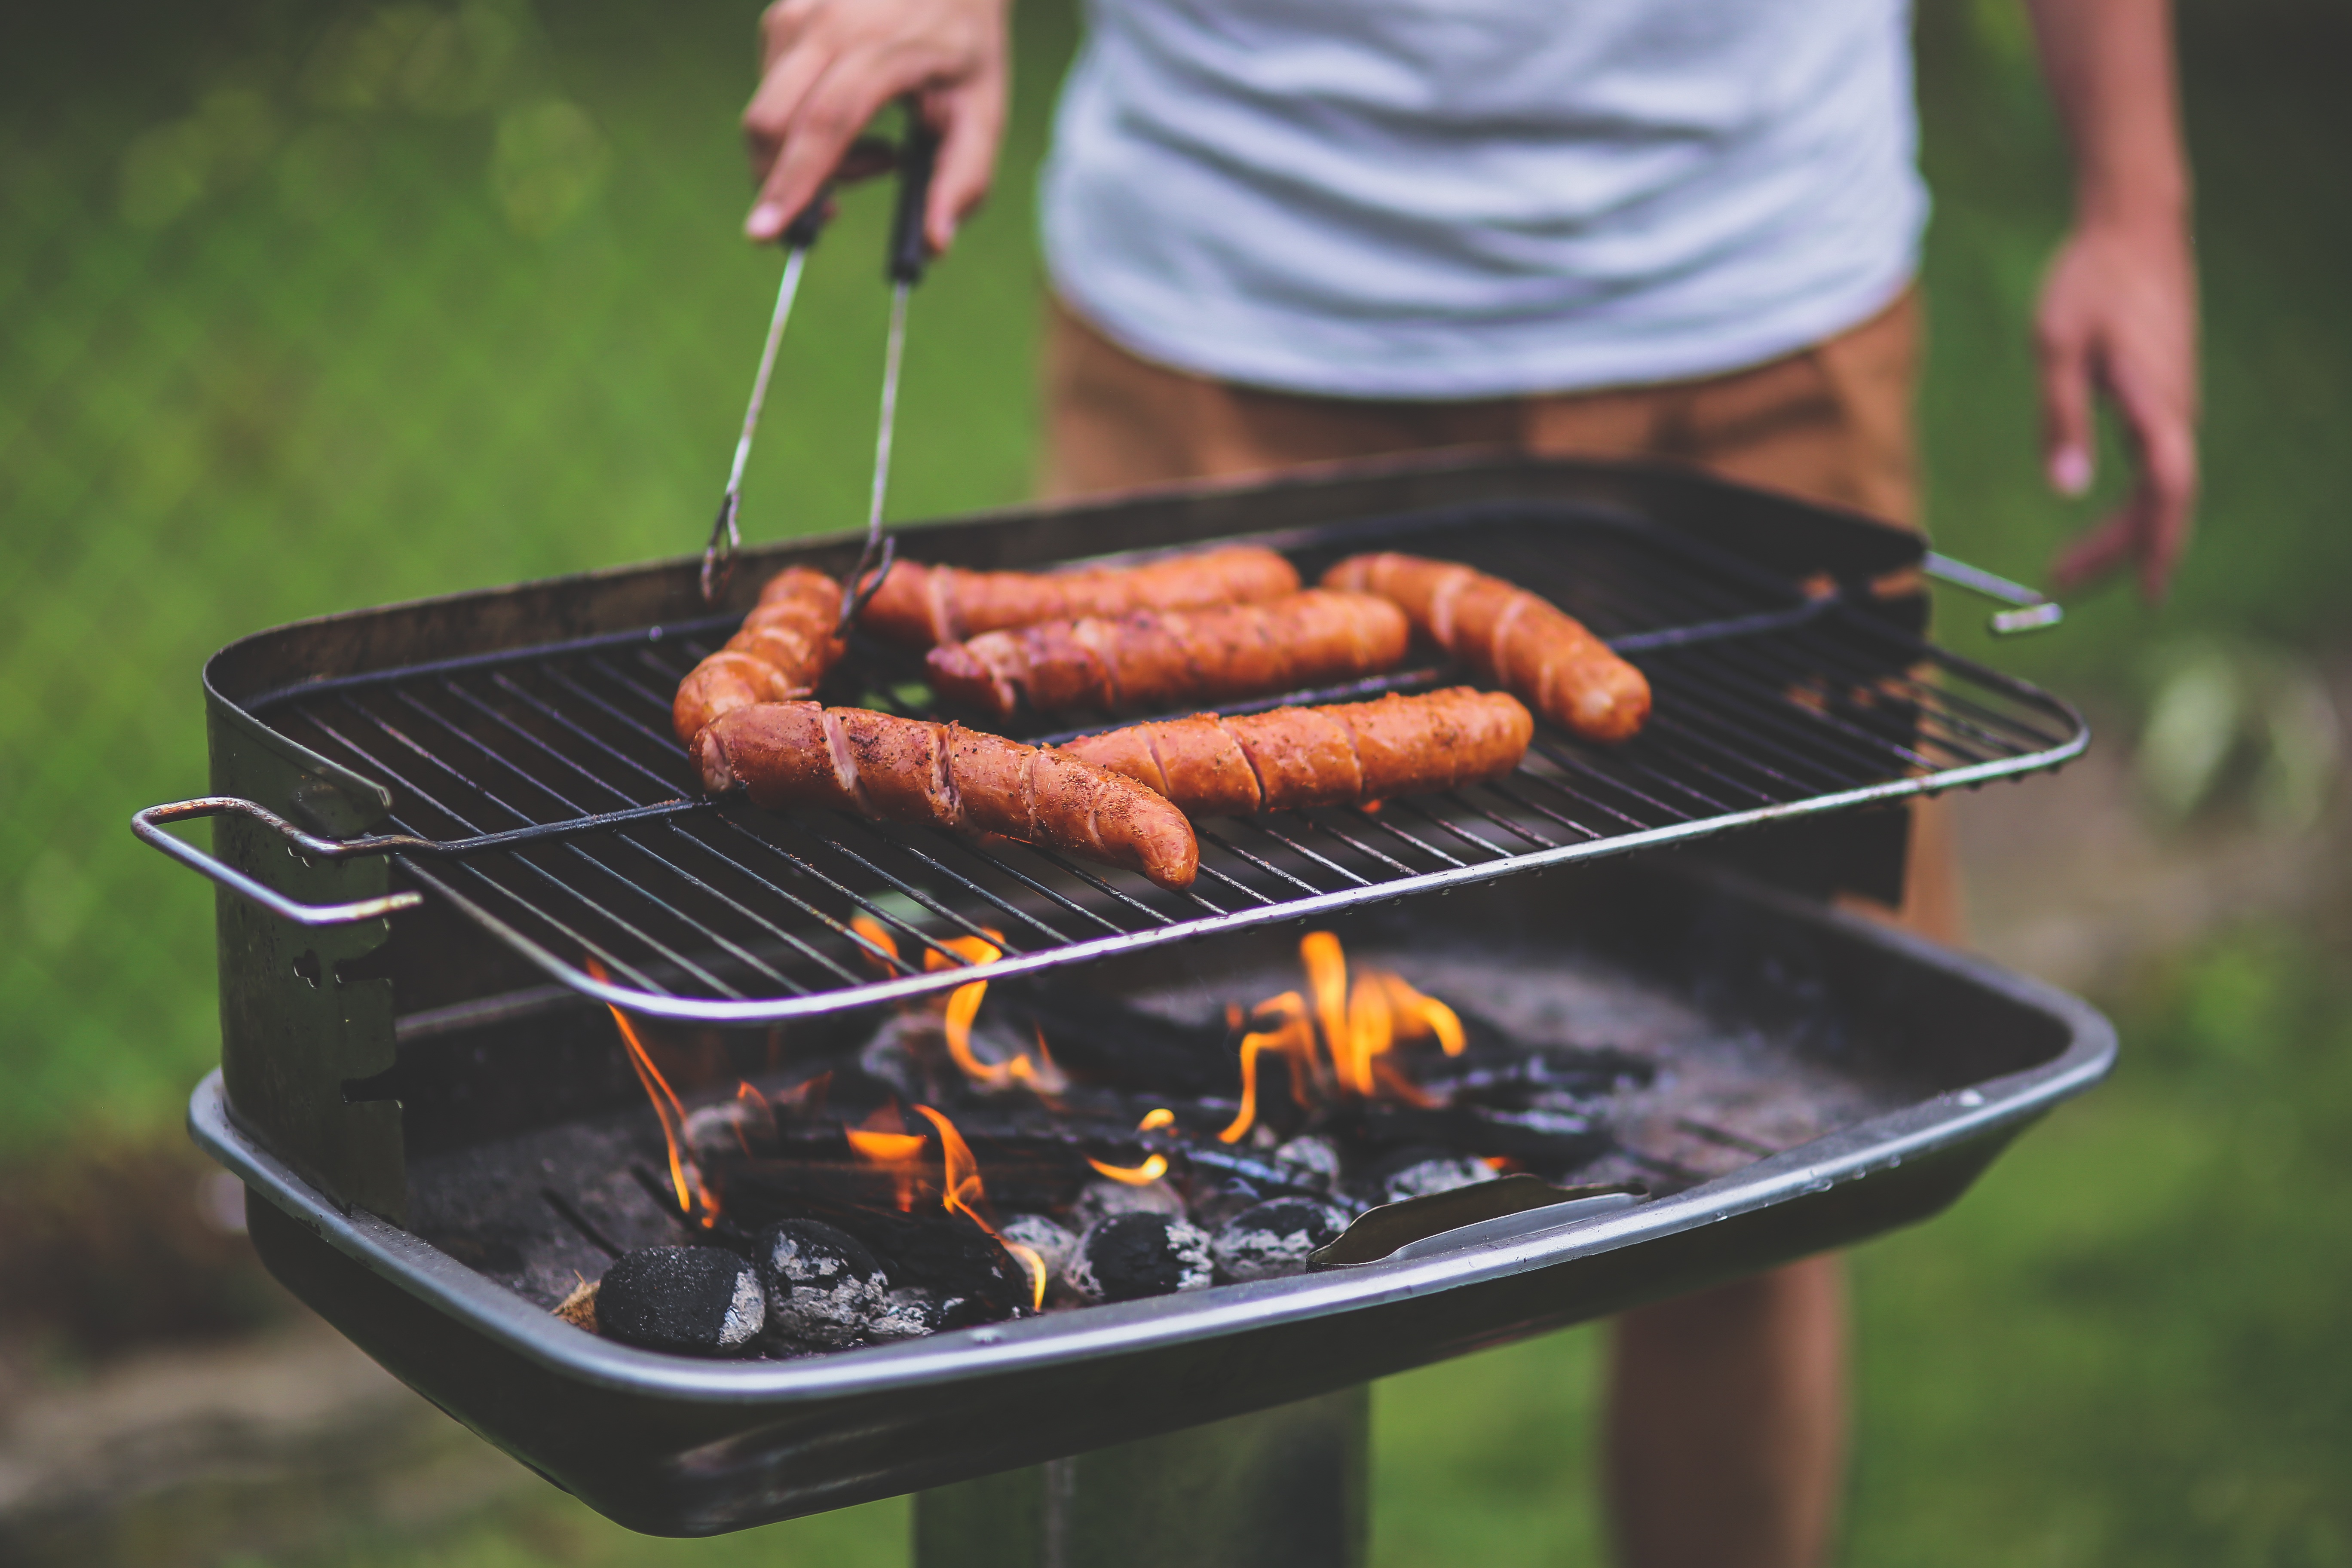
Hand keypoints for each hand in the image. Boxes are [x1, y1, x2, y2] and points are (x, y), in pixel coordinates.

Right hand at [742, 0, 1008, 253]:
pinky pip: (771, 95)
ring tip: (877, 149)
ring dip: (807, 158)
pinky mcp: (781, 17)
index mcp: (884, 48)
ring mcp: (797, 15)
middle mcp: (828, 24)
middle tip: (836, 212)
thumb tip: (934, 245)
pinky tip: (851, 118)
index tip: (765, 233)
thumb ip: (964, 179)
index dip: (793, 181)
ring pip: (768, 116)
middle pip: (772, 123)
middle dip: (784, 185)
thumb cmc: (967, 45)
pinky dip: (801, 128)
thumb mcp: (983, 110)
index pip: (824, 122)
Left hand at [2035, 216, 2199, 600]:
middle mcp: (2176, 412)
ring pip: (2159, 488)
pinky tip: (2104, 518)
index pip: (2166, 496)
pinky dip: (2132, 502)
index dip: (2156, 548)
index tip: (2144, 593)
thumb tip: (2063, 488)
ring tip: (2070, 565)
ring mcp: (2174, 405)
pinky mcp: (2163, 396)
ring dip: (2121, 532)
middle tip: (2062, 583)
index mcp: (2156, 405)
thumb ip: (2060, 416)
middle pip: (2161, 503)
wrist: (2132, 228)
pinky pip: (2155, 466)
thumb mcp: (2057, 346)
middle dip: (2120, 553)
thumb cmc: (2091, 280)